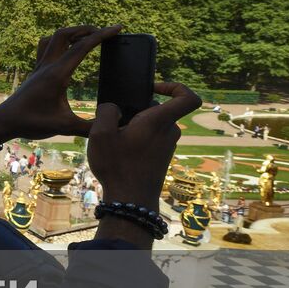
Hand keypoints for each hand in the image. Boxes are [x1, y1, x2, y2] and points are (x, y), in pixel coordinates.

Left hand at [0, 25, 121, 141]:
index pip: (81, 47)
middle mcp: (47, 66)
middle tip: (105, 32)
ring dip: (72, 32)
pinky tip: (68, 49)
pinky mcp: (35, 71)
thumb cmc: (31, 123)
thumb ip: (90, 126)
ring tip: (88, 36)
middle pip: (65, 34)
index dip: (101, 35)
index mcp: (57, 74)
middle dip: (86, 28)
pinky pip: (46, 46)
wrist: (4, 121)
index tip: (117, 28)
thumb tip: (113, 123)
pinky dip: (60, 41)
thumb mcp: (64, 127)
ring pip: (53, 37)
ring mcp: (39, 66)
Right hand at [87, 81, 201, 209]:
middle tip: (118, 120)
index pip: (188, 97)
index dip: (175, 86)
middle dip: (139, 110)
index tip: (153, 88)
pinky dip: (138, 140)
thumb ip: (106, 112)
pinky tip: (120, 152)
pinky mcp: (162, 158)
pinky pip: (153, 139)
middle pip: (161, 110)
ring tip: (115, 139)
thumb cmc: (117, 166)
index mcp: (158, 121)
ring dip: (137, 126)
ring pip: (155, 125)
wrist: (131, 201)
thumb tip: (113, 107)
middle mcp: (169, 132)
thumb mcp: (100, 134)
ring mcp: (168, 146)